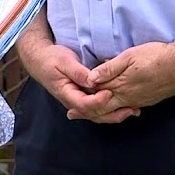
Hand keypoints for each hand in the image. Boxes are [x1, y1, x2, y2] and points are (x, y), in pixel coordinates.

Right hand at [15, 40, 133, 121]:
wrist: (41, 60)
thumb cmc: (52, 59)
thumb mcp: (65, 61)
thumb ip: (79, 72)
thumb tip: (93, 80)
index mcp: (67, 93)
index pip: (84, 104)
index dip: (98, 101)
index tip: (110, 92)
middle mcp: (73, 101)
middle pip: (94, 114)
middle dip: (113, 113)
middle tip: (131, 109)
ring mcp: (79, 101)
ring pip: (98, 114)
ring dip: (115, 114)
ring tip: (133, 111)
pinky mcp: (84, 98)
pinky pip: (98, 108)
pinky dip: (112, 109)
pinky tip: (125, 107)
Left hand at [68, 41, 174, 120]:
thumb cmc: (157, 56)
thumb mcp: (130, 56)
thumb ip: (109, 68)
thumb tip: (90, 79)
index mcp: (121, 87)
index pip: (97, 96)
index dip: (82, 100)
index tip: (69, 104)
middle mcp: (129, 98)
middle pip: (104, 108)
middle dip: (87, 111)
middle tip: (73, 114)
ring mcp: (140, 100)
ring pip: (117, 110)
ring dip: (102, 111)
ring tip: (90, 112)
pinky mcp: (149, 100)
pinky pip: (129, 107)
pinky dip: (118, 109)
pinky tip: (116, 107)